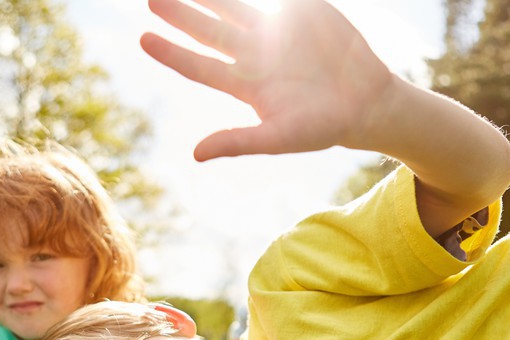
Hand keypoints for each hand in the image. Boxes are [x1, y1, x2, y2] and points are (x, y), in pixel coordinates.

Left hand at [141, 0, 391, 159]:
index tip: (143, 39)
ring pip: (233, 6)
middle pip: (208, 30)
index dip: (171, 53)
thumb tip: (195, 155)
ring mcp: (276, 31)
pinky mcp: (300, 12)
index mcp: (244, 84)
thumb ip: (238, 142)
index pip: (199, 65)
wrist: (366, 103)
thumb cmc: (322, 128)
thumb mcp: (279, 139)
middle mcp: (253, 54)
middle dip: (180, 13)